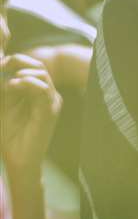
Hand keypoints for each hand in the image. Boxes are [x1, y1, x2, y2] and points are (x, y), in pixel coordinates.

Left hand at [0, 53, 61, 178]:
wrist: (17, 158)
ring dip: (21, 72)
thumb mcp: (2, 103)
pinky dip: (27, 83)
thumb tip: (0, 67)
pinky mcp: (50, 111)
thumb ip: (3, 87)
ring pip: (42, 74)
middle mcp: (47, 95)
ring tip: (6, 83)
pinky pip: (43, 89)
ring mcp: (51, 102)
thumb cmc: (9, 134)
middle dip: (16, 62)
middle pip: (38, 65)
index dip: (13, 60)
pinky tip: (12, 86)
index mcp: (36, 92)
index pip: (30, 66)